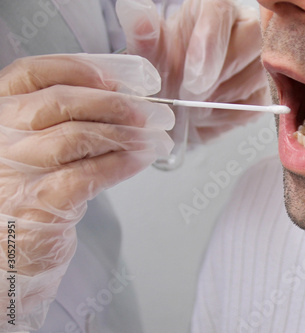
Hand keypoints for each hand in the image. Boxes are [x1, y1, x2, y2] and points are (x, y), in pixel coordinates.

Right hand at [0, 53, 173, 330]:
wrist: (9, 253)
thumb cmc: (31, 194)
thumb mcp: (38, 149)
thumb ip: (66, 121)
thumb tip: (123, 100)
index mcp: (0, 116)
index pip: (31, 73)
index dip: (76, 69)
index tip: (115, 78)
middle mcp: (0, 139)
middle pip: (58, 102)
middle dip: (112, 103)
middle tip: (147, 111)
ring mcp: (15, 172)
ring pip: (76, 136)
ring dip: (124, 134)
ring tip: (154, 136)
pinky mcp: (38, 203)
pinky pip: (87, 174)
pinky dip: (121, 163)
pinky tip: (142, 159)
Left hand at [116, 0, 269, 142]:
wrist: (171, 110)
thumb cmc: (162, 74)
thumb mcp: (148, 58)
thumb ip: (144, 34)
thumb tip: (134, 8)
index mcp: (210, 9)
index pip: (220, 9)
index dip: (209, 41)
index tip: (193, 76)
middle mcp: (241, 27)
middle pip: (251, 39)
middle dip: (218, 74)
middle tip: (190, 95)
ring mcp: (257, 60)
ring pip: (256, 74)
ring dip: (220, 97)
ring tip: (194, 102)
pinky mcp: (262, 91)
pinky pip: (254, 104)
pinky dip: (226, 115)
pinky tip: (207, 113)